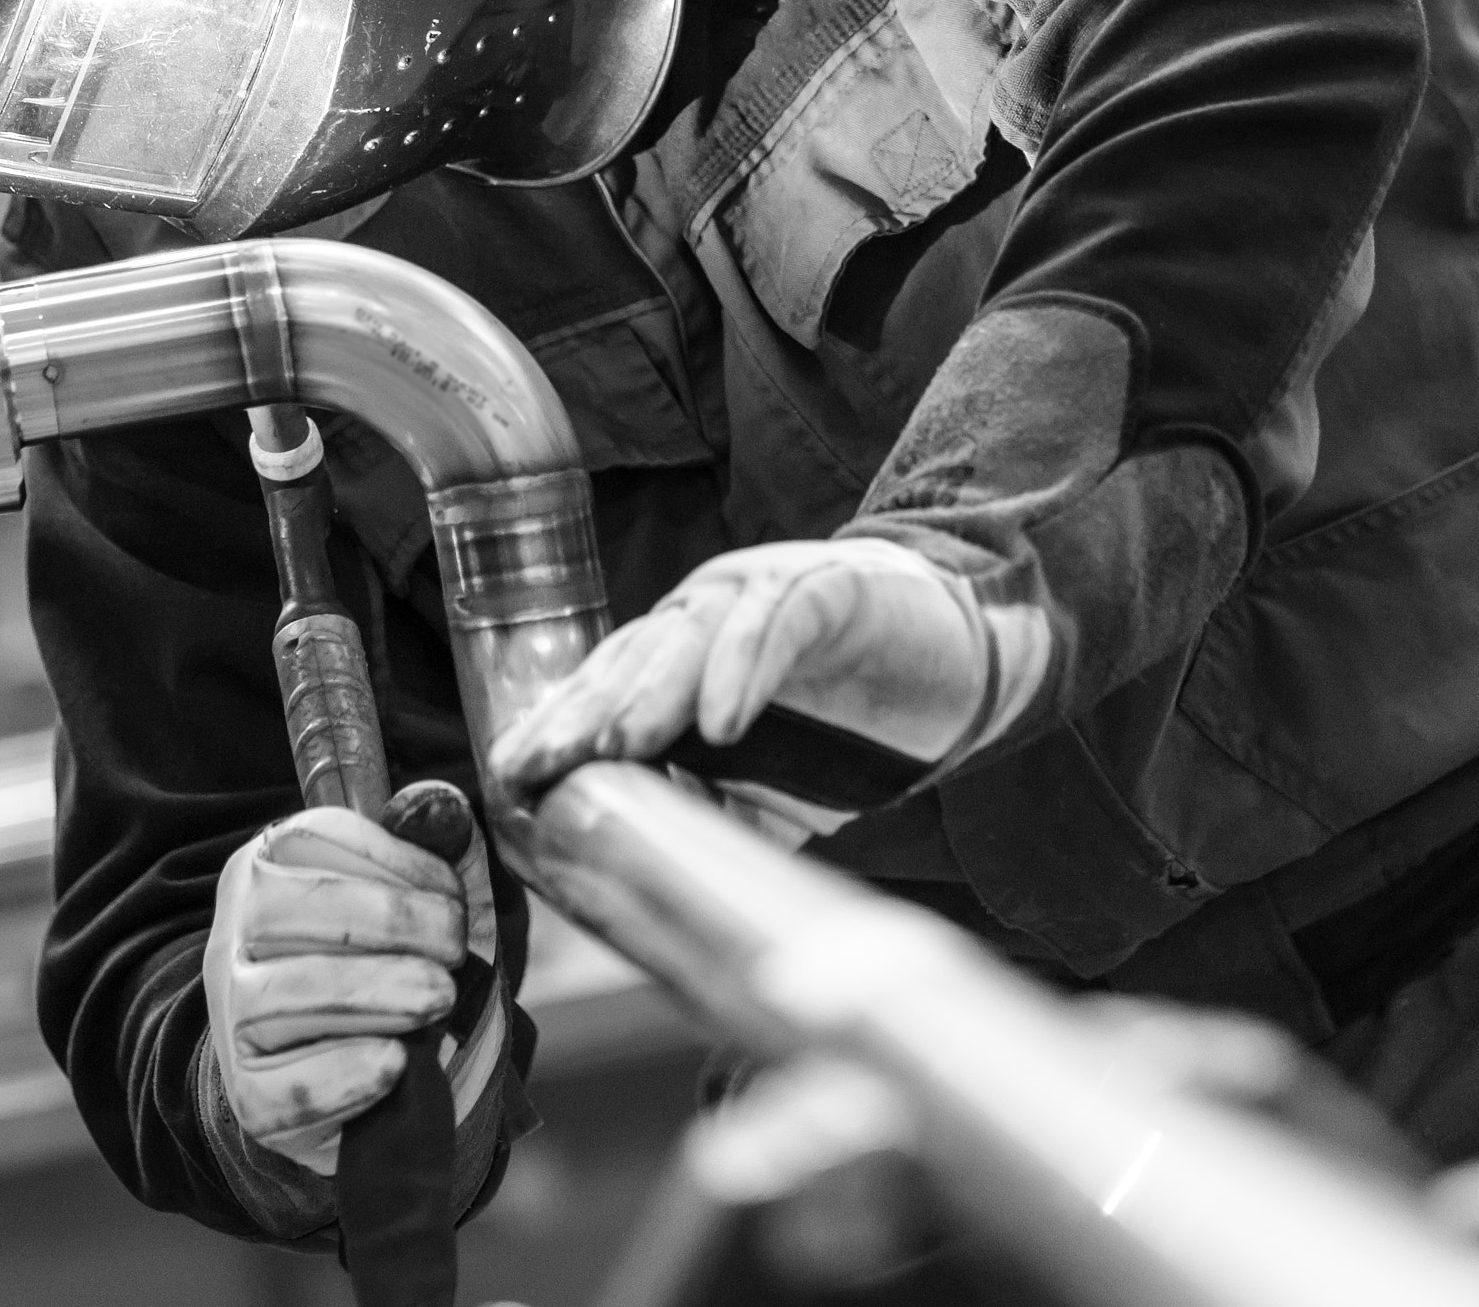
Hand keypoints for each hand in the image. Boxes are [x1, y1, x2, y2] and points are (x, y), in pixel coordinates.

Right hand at [203, 805, 495, 1174]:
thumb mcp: (413, 896)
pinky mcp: (249, 1097)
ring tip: (438, 999)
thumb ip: (433, 850)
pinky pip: (280, 1090)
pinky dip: (343, 1076)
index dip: (391, 859)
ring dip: (372, 994)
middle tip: (454, 949)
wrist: (341, 1064)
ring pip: (275, 999)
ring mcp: (232, 1019)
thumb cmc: (385, 960)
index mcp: (268, 866)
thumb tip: (443, 808)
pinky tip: (395, 1064)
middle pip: (284, 911)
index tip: (452, 893)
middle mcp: (234, 936)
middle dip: (386, 922)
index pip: (311, 839)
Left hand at [489, 537, 1004, 789]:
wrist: (967, 652)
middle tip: (535, 767)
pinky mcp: (828, 591)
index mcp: (682, 658)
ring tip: (618, 744)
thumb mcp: (778, 789)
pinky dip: (749, 670)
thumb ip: (721, 820)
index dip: (557, 730)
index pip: (604, 690)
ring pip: (690, 636)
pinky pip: (777, 625)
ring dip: (652, 692)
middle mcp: (708, 616)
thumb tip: (658, 887)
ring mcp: (764, 597)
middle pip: (628, 661)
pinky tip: (726, 720)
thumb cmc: (858, 721)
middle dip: (579, 716)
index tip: (510, 782)